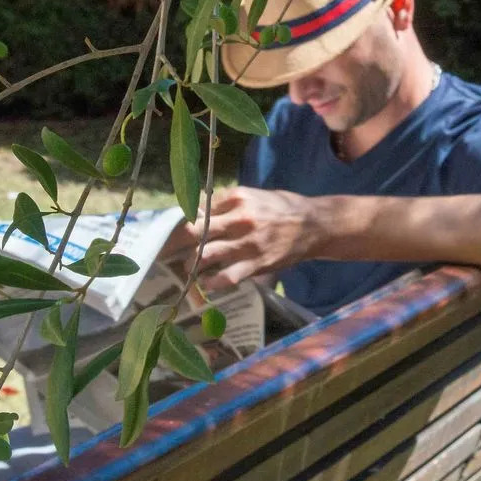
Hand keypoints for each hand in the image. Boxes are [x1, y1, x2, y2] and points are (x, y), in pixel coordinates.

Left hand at [178, 186, 321, 293]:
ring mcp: (247, 243)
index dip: (180, 220)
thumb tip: (198, 212)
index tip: (169, 230)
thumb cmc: (282, 208)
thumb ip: (227, 204)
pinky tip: (206, 284)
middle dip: (176, 243)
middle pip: (194, 231)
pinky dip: (211, 283)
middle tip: (165, 251)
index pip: (197, 209)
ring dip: (191, 264)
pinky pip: (226, 277)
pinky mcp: (256, 263)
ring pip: (204, 255)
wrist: (315, 225)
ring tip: (187, 268)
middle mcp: (239, 219)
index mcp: (237, 198)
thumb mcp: (254, 196)